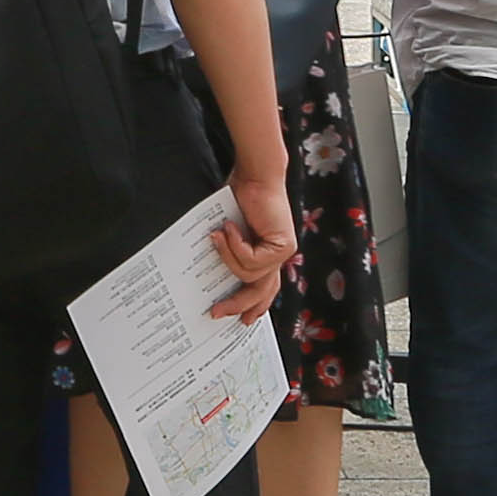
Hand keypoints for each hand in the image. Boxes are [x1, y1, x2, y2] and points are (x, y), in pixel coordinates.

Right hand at [208, 186, 289, 321]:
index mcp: (268, 255)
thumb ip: (230, 253)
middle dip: (238, 305)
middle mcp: (279, 257)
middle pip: (261, 292)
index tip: (242, 320)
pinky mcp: (282, 246)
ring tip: (217, 235)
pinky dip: (236, 245)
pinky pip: (252, 260)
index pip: (264, 289)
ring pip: (250, 275)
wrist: (254, 175)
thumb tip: (213, 279)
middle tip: (216, 313)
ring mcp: (283, 253)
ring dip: (228, 257)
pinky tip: (229, 226)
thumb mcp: (230, 234)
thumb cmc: (240, 198)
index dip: (253, 306)